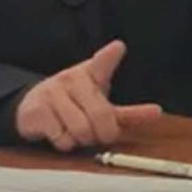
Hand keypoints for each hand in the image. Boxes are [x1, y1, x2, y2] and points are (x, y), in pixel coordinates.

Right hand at [14, 39, 161, 151]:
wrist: (33, 107)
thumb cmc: (74, 103)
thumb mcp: (102, 103)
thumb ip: (128, 111)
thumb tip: (158, 111)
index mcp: (91, 73)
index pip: (101, 63)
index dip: (109, 56)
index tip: (118, 48)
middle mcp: (72, 78)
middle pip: (100, 115)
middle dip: (105, 133)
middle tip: (101, 135)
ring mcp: (52, 93)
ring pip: (81, 130)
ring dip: (83, 140)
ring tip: (79, 133)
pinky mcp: (37, 110)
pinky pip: (61, 137)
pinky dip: (66, 143)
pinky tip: (61, 133)